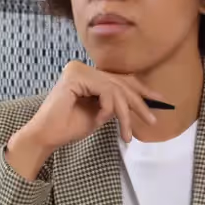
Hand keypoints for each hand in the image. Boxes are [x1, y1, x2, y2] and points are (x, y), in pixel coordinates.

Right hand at [5, 61, 167, 179]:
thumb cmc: (68, 127)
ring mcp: (78, 70)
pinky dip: (108, 108)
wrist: (46, 137)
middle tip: (151, 118)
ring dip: (124, 113)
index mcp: (86, 73)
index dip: (140, 90)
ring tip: (126, 133)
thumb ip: (114, 104)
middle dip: (138, 102)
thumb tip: (136, 102)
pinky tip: (101, 120)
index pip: (119, 78)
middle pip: (120, 82)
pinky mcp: (76, 78)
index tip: (158, 100)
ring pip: (115, 89)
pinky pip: (105, 91)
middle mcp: (82, 67)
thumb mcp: (99, 113)